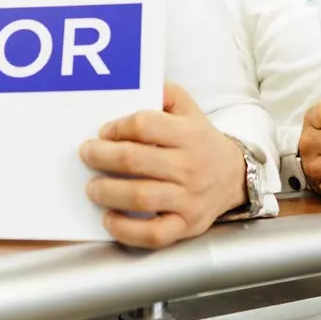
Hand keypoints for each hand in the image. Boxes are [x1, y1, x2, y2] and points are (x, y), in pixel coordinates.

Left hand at [80, 83, 245, 249]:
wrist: (233, 177)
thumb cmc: (200, 142)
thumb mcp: (189, 109)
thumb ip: (165, 92)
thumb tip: (133, 85)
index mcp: (189, 134)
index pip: (144, 125)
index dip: (116, 128)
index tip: (103, 132)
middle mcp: (190, 166)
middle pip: (134, 160)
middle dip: (101, 157)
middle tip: (87, 154)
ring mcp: (189, 198)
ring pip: (140, 197)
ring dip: (107, 192)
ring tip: (92, 187)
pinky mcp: (186, 225)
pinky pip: (153, 234)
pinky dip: (126, 230)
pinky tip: (109, 219)